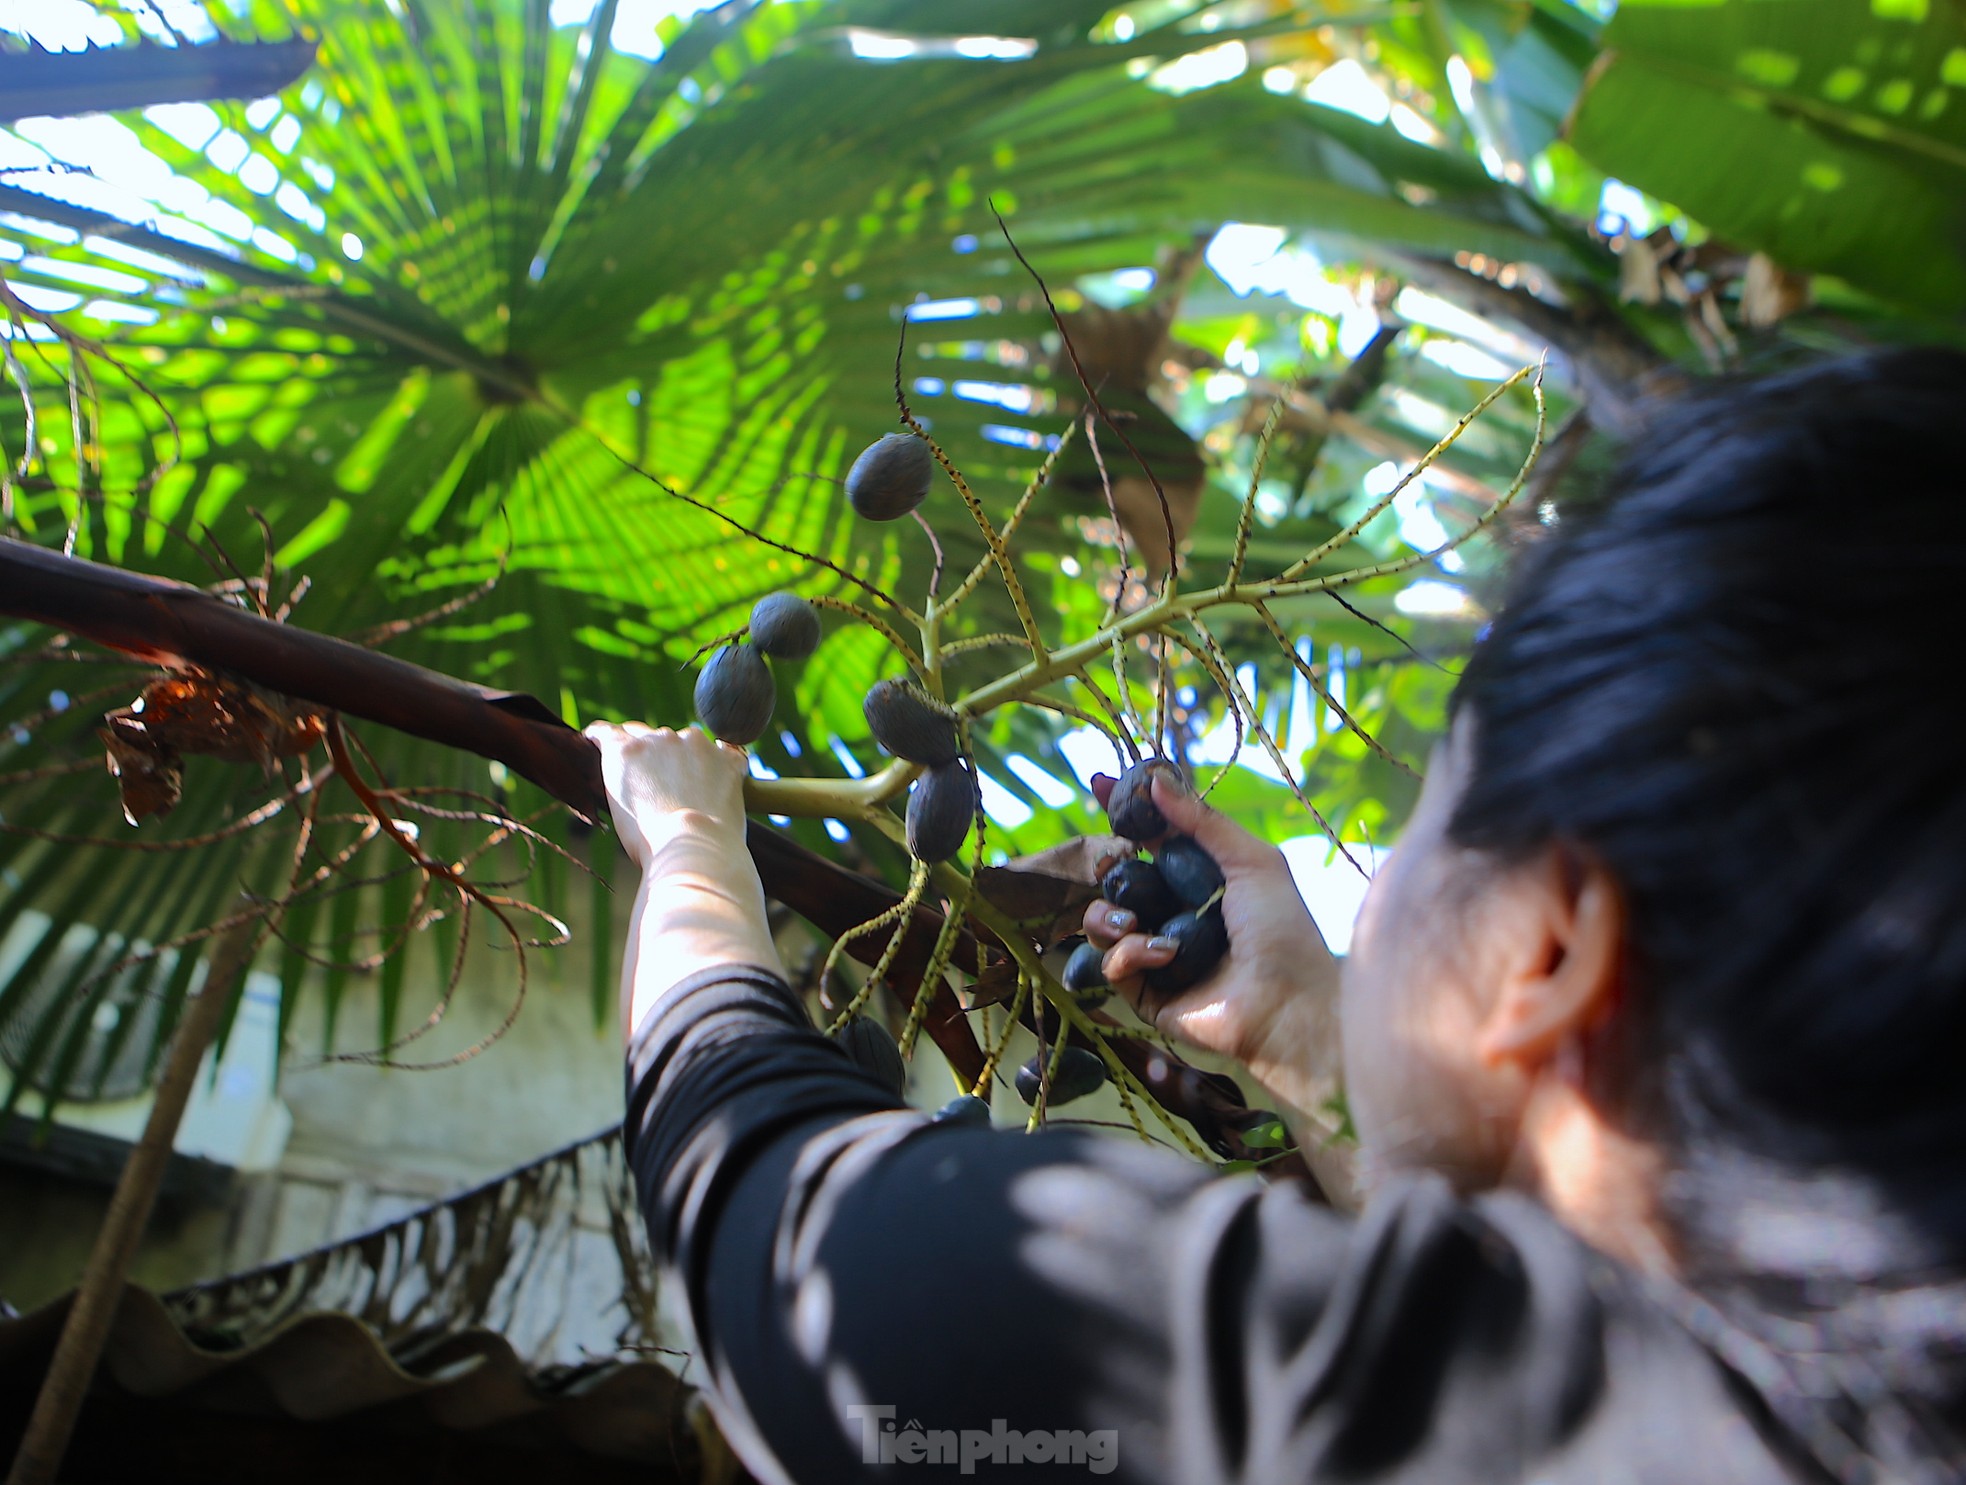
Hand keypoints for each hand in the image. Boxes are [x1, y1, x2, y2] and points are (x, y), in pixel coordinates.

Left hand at [585, 722, 782, 1037]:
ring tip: (616, 784)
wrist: (696, 852)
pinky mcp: (628, 750)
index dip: (696, 766)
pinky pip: (605, 733)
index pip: (715, 748)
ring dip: (630, 758)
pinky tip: (586, 752)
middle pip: (674, 739)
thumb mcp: (737, 854)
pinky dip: (595, 742)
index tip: (686, 786)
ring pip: (640, 737)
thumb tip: (741, 916)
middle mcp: (698, 744)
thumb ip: (730, 850)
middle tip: (647, 794)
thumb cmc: (721, 867)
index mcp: (730, 765)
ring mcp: (661, 743)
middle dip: (661, 760)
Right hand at [1082, 773, 1338, 1114]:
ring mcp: (1157, 952)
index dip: (1125, 812)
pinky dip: (1130, 952)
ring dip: (1108, 914)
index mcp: (1200, 879)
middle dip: (1107, 866)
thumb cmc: (1283, 931)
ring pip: (1104, 920)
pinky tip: (1163, 953)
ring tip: (1134, 922)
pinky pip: (1113, 963)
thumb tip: (1155, 779)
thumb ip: (1202, 821)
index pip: (1151, 839)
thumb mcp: (1251, 861)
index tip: (1098, 783)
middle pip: (1119, 879)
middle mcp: (1174, 912)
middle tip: (1111, 862)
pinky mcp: (1145, 992)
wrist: (1289, 1006)